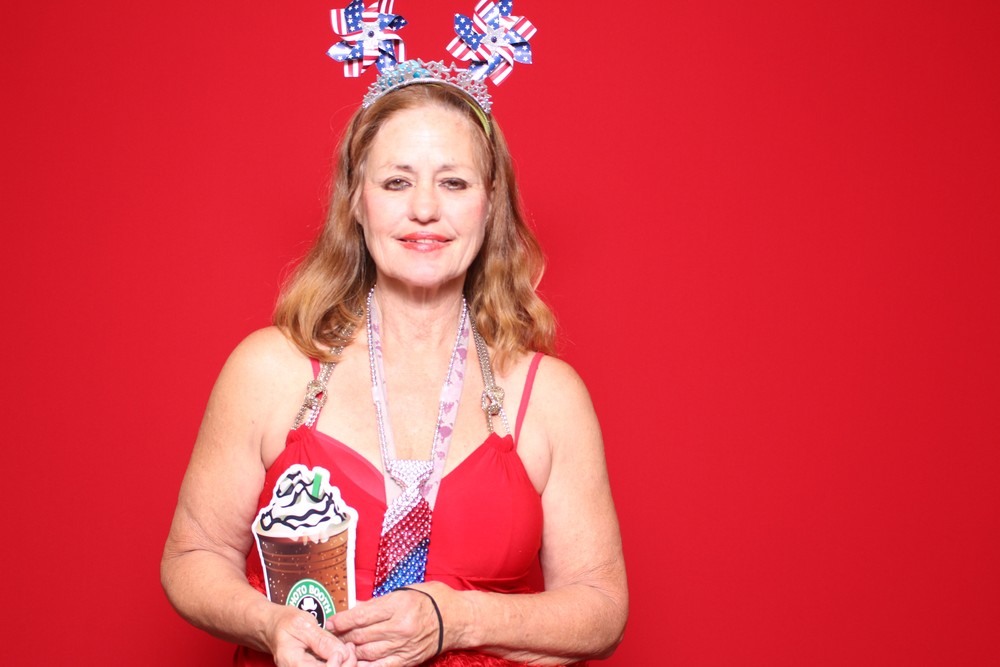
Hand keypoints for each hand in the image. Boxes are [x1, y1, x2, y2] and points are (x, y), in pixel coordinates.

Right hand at [268, 605, 357, 666]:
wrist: (273, 627)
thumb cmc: (285, 623)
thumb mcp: (303, 624)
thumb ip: (322, 640)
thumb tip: (342, 653)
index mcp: (292, 663)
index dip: (336, 664)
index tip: (343, 649)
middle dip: (345, 665)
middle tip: (350, 648)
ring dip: (345, 665)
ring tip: (349, 649)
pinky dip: (341, 664)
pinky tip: (345, 653)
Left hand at [328, 586, 443, 665]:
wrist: (458, 619)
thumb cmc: (432, 599)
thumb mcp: (405, 591)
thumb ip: (379, 601)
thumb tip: (356, 607)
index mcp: (398, 605)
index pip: (361, 616)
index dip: (341, 621)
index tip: (330, 622)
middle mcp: (399, 626)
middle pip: (361, 635)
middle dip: (342, 636)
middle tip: (332, 635)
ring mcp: (403, 645)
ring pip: (367, 652)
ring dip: (351, 651)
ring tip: (342, 647)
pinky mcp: (408, 659)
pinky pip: (381, 666)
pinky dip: (366, 664)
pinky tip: (357, 661)